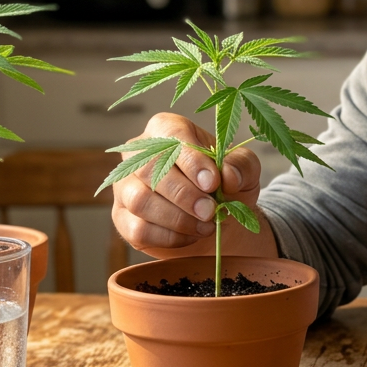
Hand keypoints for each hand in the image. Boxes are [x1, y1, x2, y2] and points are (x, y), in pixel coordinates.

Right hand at [111, 112, 261, 252]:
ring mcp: (126, 187)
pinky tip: (190, 236)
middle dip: (184, 195)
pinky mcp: (123, 218)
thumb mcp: (244, 170)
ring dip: (177, 218)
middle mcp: (138, 155)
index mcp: (166, 129)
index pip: (171, 136)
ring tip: (206, 226)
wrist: (215, 218)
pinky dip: (169, 237)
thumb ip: (241, 166)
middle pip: (149, 170)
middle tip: (210, 211)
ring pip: (140, 201)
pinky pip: (138, 229)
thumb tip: (228, 175)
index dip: (191, 160)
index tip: (212, 183)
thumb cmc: (225, 185)